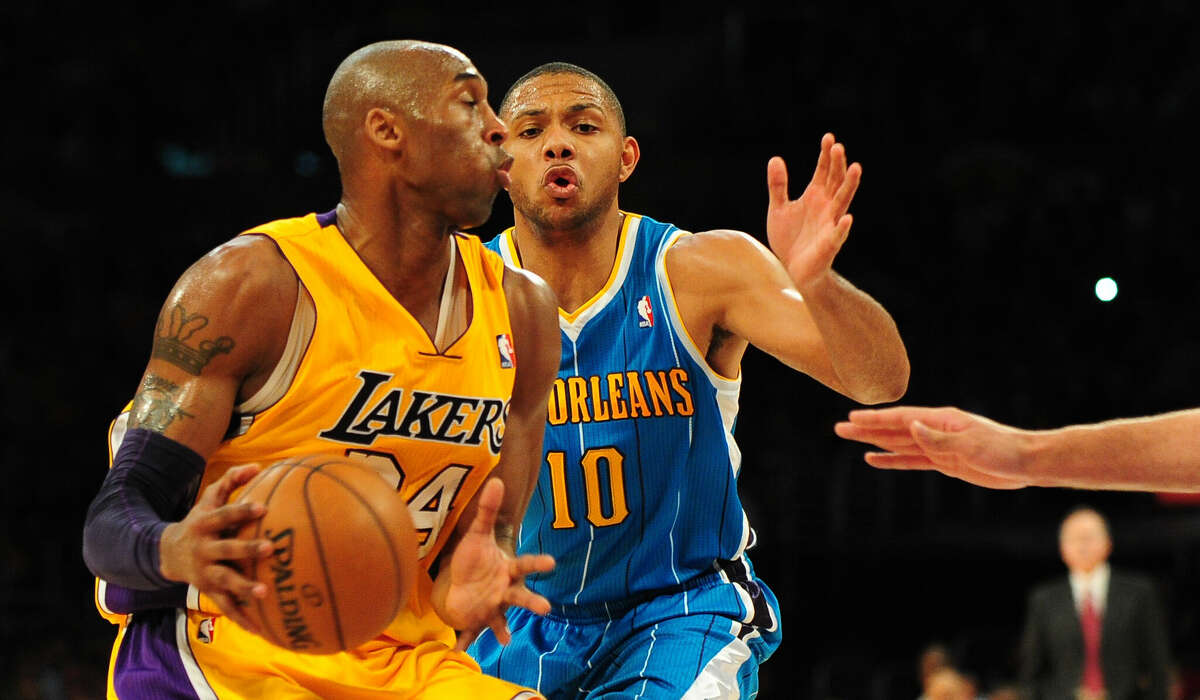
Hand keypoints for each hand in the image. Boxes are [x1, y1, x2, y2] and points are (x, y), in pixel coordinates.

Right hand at [158, 463, 271, 632]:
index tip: (263, 507)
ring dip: (244, 588)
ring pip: (225, 581)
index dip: (241, 511)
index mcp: (204, 525)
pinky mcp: (208, 591)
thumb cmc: (200, 521)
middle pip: (226, 549)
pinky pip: (226, 606)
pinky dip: (241, 617)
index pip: (224, 516)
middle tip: (270, 548)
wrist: (167, 553)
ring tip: (265, 592)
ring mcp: (205, 573)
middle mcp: (204, 550)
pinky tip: (260, 628)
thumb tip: (258, 466)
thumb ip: (231, 481)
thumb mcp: (208, 499)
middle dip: (246, 550)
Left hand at [431, 478, 554, 649]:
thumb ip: (487, 509)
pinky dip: (467, 640)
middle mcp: (504, 591)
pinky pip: (474, 632)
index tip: (551, 563)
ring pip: (502, 619)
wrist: (462, 578)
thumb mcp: (477, 532)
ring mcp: (493, 607)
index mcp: (507, 570)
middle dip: (532, 602)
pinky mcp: (478, 619)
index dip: (537, 563)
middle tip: (546, 609)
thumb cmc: (474, 556)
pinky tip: (460, 650)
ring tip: (507, 641)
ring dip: (504, 630)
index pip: (525, 564)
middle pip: (521, 596)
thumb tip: (497, 480)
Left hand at [766, 133, 861, 289]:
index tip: (828, 137)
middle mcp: (826, 207)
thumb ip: (778, 185)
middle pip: (835, 181)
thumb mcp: (778, 208)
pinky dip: (842, 227)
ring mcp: (829, 225)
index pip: (823, 171)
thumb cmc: (789, 239)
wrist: (790, 270)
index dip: (826, 155)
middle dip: (837, 165)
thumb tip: (775, 158)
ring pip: (842, 202)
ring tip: (855, 167)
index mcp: (815, 197)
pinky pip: (837, 235)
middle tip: (838, 146)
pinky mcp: (829, 245)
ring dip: (849, 185)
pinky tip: (847, 218)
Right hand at [834, 406, 1032, 488]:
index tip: (853, 417)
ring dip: (874, 442)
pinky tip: (874, 459)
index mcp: (941, 420)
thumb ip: (939, 438)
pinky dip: (892, 459)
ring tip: (850, 438)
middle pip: (894, 429)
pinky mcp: (943, 462)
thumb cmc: (1002, 450)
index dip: (876, 419)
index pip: (901, 418)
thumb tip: (911, 427)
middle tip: (839, 427)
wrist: (1026, 463)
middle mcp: (935, 430)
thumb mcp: (971, 445)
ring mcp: (938, 445)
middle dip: (867, 428)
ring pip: (898, 443)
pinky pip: (911, 460)